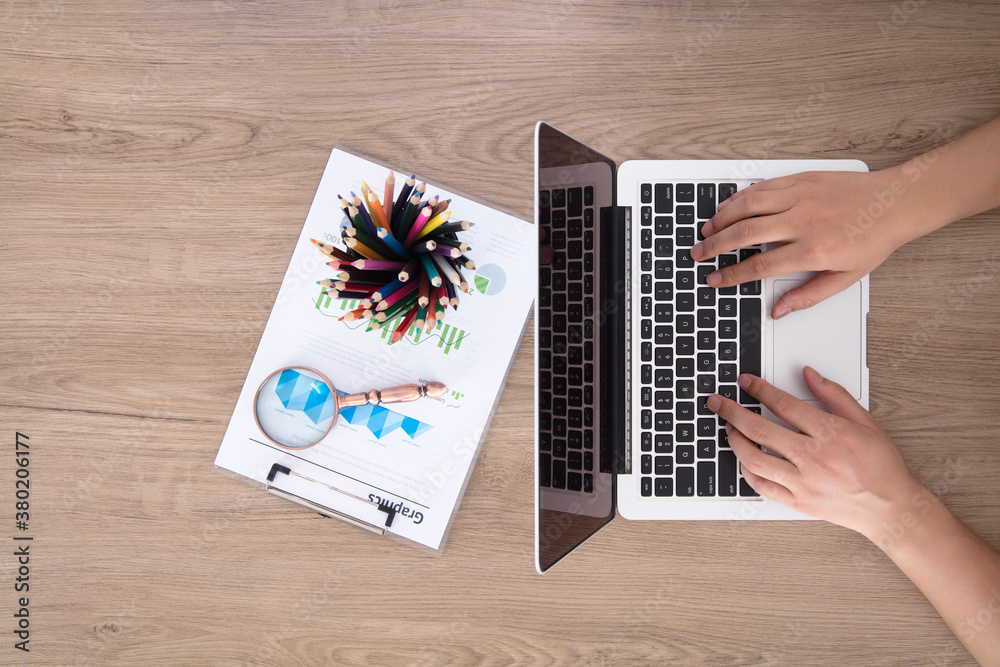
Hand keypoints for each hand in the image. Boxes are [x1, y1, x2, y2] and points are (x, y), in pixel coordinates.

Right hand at [690, 169, 911, 318]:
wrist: (896, 202)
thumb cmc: (874, 238)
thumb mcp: (845, 278)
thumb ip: (808, 295)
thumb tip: (779, 310)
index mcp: (813, 250)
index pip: (760, 266)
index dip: (732, 275)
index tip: (716, 279)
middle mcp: (803, 221)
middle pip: (744, 234)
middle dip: (715, 246)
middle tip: (698, 254)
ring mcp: (801, 197)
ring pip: (748, 206)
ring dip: (721, 219)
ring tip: (706, 230)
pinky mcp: (802, 179)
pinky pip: (762, 187)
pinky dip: (740, 197)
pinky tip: (728, 206)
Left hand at [706, 368, 924, 538]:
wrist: (891, 508)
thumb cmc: (881, 466)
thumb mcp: (865, 422)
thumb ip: (834, 395)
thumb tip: (809, 374)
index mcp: (830, 433)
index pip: (783, 404)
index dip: (758, 389)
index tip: (745, 382)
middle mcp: (813, 457)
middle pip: (760, 429)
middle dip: (732, 412)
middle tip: (718, 403)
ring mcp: (803, 482)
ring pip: (755, 459)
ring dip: (735, 441)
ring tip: (728, 429)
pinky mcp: (798, 502)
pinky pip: (763, 486)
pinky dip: (747, 472)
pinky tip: (743, 460)